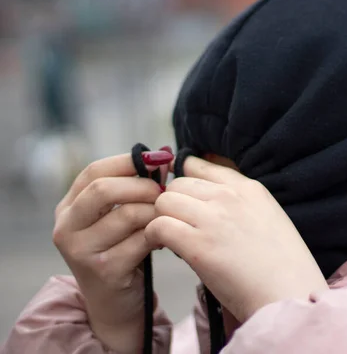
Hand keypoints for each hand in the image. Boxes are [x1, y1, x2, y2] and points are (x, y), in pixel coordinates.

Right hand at [52, 150, 171, 353]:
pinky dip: (159, 234)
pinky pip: (141, 240)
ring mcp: (81, 251)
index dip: (128, 160)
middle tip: (165, 190)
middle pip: (104, 189)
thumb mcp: (118, 217)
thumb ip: (132, 188)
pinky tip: (165, 238)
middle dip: (142, 185)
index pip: (94, 171)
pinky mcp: (103, 270)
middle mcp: (66, 227)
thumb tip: (163, 157)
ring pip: (127, 214)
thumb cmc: (122, 250)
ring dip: (155, 212)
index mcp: (68, 208)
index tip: (160, 158)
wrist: (116, 303)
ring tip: (166, 217)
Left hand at [145, 156, 328, 322]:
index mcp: (248, 188)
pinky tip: (166, 248)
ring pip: (164, 201)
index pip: (201, 165)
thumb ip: (241, 204)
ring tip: (171, 237)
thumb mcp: (270, 218)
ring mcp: (212, 218)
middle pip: (178, 183)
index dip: (187, 182)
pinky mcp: (196, 245)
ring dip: (163, 218)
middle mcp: (228, 196)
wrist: (289, 293)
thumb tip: (210, 204)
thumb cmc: (282, 266)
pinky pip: (158, 226)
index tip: (186, 200)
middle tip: (178, 224)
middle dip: (173, 202)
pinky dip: (155, 236)